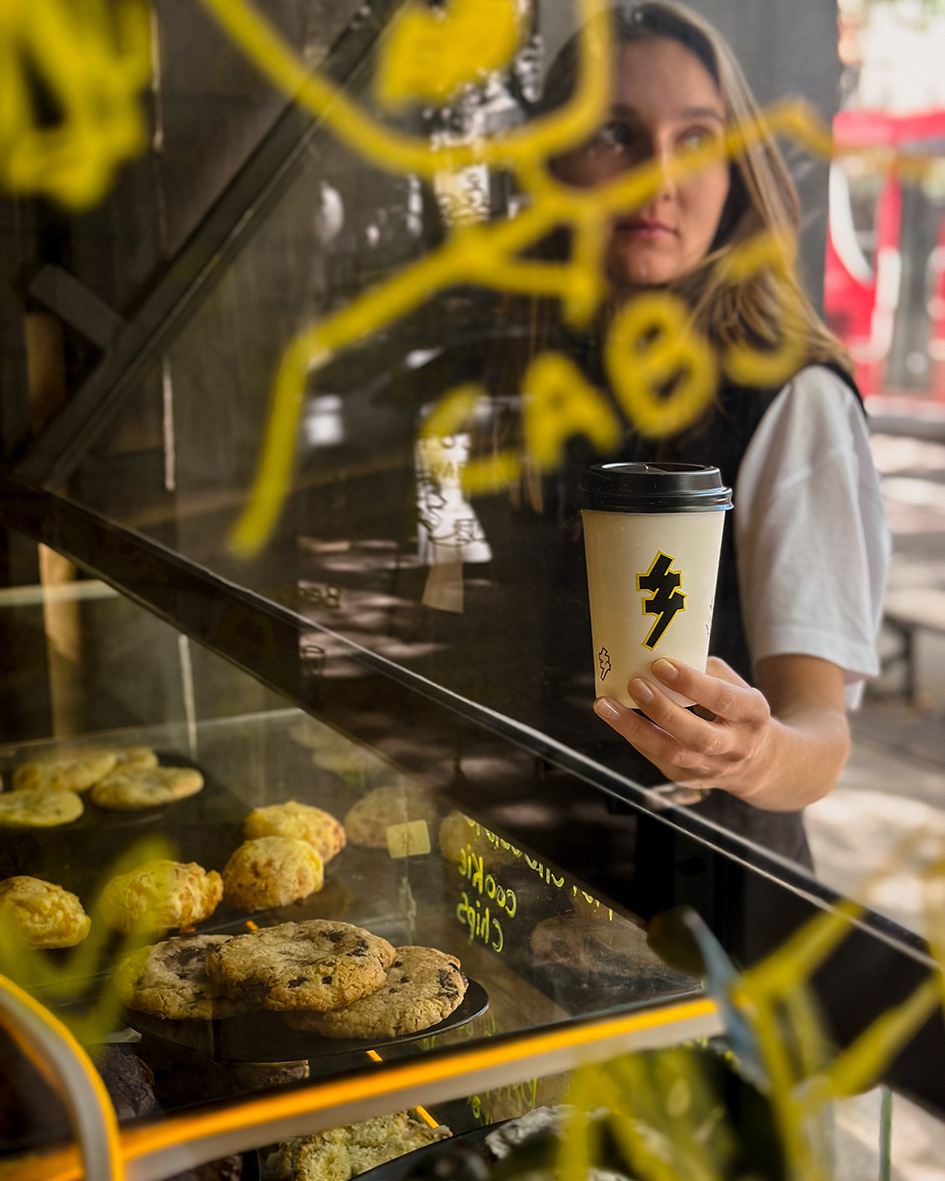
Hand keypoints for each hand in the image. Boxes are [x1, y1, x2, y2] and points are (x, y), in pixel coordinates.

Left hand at [593, 656, 776, 799]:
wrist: (756, 761)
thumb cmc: (737, 711)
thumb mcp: (736, 686)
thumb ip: (705, 671)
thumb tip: (661, 654)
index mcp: (752, 715)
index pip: (722, 699)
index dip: (691, 683)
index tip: (661, 665)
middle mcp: (735, 747)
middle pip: (696, 736)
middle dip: (661, 710)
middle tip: (634, 684)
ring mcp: (712, 768)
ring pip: (671, 754)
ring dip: (634, 729)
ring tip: (606, 705)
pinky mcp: (689, 779)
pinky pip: (657, 759)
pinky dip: (634, 737)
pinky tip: (616, 718)